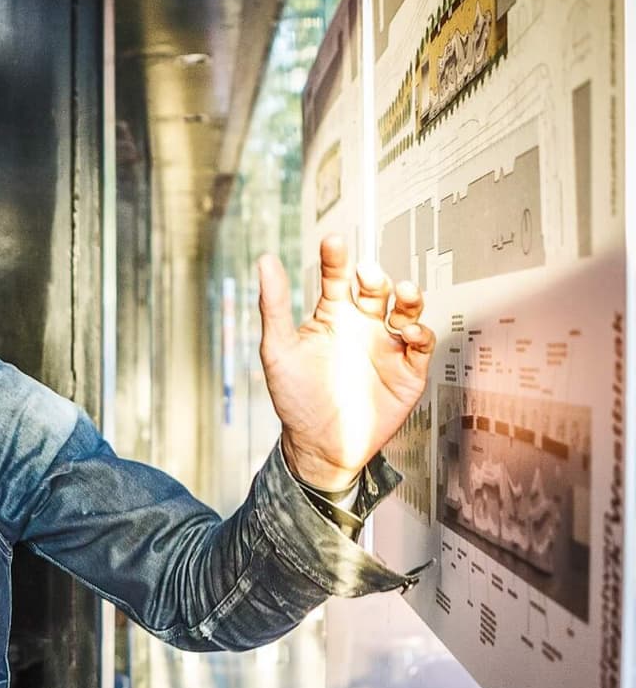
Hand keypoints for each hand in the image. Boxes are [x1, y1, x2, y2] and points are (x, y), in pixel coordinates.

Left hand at [257, 235, 434, 491]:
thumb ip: (274, 306)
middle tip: (367, 273)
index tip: (334, 242)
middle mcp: (362, 327)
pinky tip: (407, 332)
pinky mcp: (408, 370)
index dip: (336, 259)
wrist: (319, 446)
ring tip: (402, 293)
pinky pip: (421, 345)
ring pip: (406, 311)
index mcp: (332, 318)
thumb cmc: (295, 398)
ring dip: (408, 298)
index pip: (336, 279)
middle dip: (376, 277)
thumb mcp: (278, 350)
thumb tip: (266, 260)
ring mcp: (386, 347)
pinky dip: (420, 334)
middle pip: (377, 290)